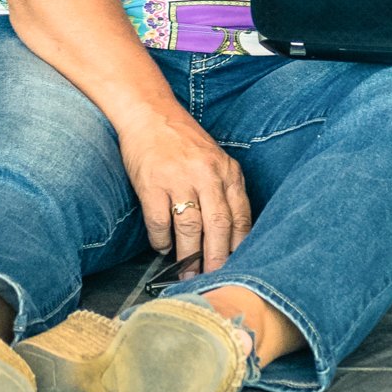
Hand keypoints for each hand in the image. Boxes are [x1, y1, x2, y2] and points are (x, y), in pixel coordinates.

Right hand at [119, 105, 253, 274]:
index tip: (238, 267)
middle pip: (218, 226)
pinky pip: (159, 222)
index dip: (240, 247)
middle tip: (213, 279)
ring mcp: (178, 179)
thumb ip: (223, 191)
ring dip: (189, 256)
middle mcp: (207, 174)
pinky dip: (161, 240)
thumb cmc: (183, 140)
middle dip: (217, 258)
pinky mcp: (152, 184)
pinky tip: (162, 247)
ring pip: (190, 228)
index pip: (241, 216)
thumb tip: (228, 236)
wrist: (150, 113)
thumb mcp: (214, 160)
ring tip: (187, 271)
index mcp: (227, 171)